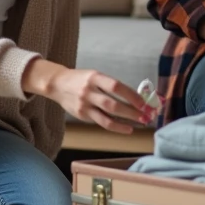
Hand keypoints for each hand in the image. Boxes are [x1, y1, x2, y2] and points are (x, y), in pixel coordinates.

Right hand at [22, 59, 147, 133]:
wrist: (57, 84)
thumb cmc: (82, 79)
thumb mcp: (95, 76)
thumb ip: (111, 86)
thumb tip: (136, 97)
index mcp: (95, 77)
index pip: (116, 87)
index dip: (131, 95)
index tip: (144, 102)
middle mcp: (89, 91)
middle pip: (113, 104)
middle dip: (131, 111)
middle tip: (146, 116)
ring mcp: (84, 104)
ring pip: (107, 116)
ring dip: (126, 121)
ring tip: (139, 123)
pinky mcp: (82, 115)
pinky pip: (102, 122)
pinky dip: (116, 126)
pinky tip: (127, 128)